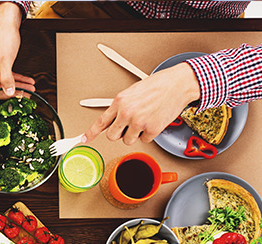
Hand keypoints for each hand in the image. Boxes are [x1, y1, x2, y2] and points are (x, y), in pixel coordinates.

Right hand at [0, 2, 35, 110]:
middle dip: (11, 95)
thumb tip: (9, 92)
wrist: (6, 23)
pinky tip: (28, 81)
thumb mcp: (5, 59)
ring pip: (3, 85)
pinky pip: (7, 77)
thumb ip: (7, 77)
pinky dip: (17, 80)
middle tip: (25, 97)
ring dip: (18, 87)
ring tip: (31, 89)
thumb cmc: (2, 38)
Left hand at [85, 63, 200, 145]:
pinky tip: (154, 121)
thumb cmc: (157, 85)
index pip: (101, 121)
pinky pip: (144, 141)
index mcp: (120, 101)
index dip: (91, 133)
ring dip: (135, 134)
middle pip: (112, 136)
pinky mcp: (151, 130)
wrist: (178, 84)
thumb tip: (112, 120)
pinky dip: (149, 134)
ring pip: (127, 140)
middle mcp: (127, 113)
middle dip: (119, 133)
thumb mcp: (133, 92)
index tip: (84, 139)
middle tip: (128, 125)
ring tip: (144, 119)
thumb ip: (121, 106)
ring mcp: (139, 122)